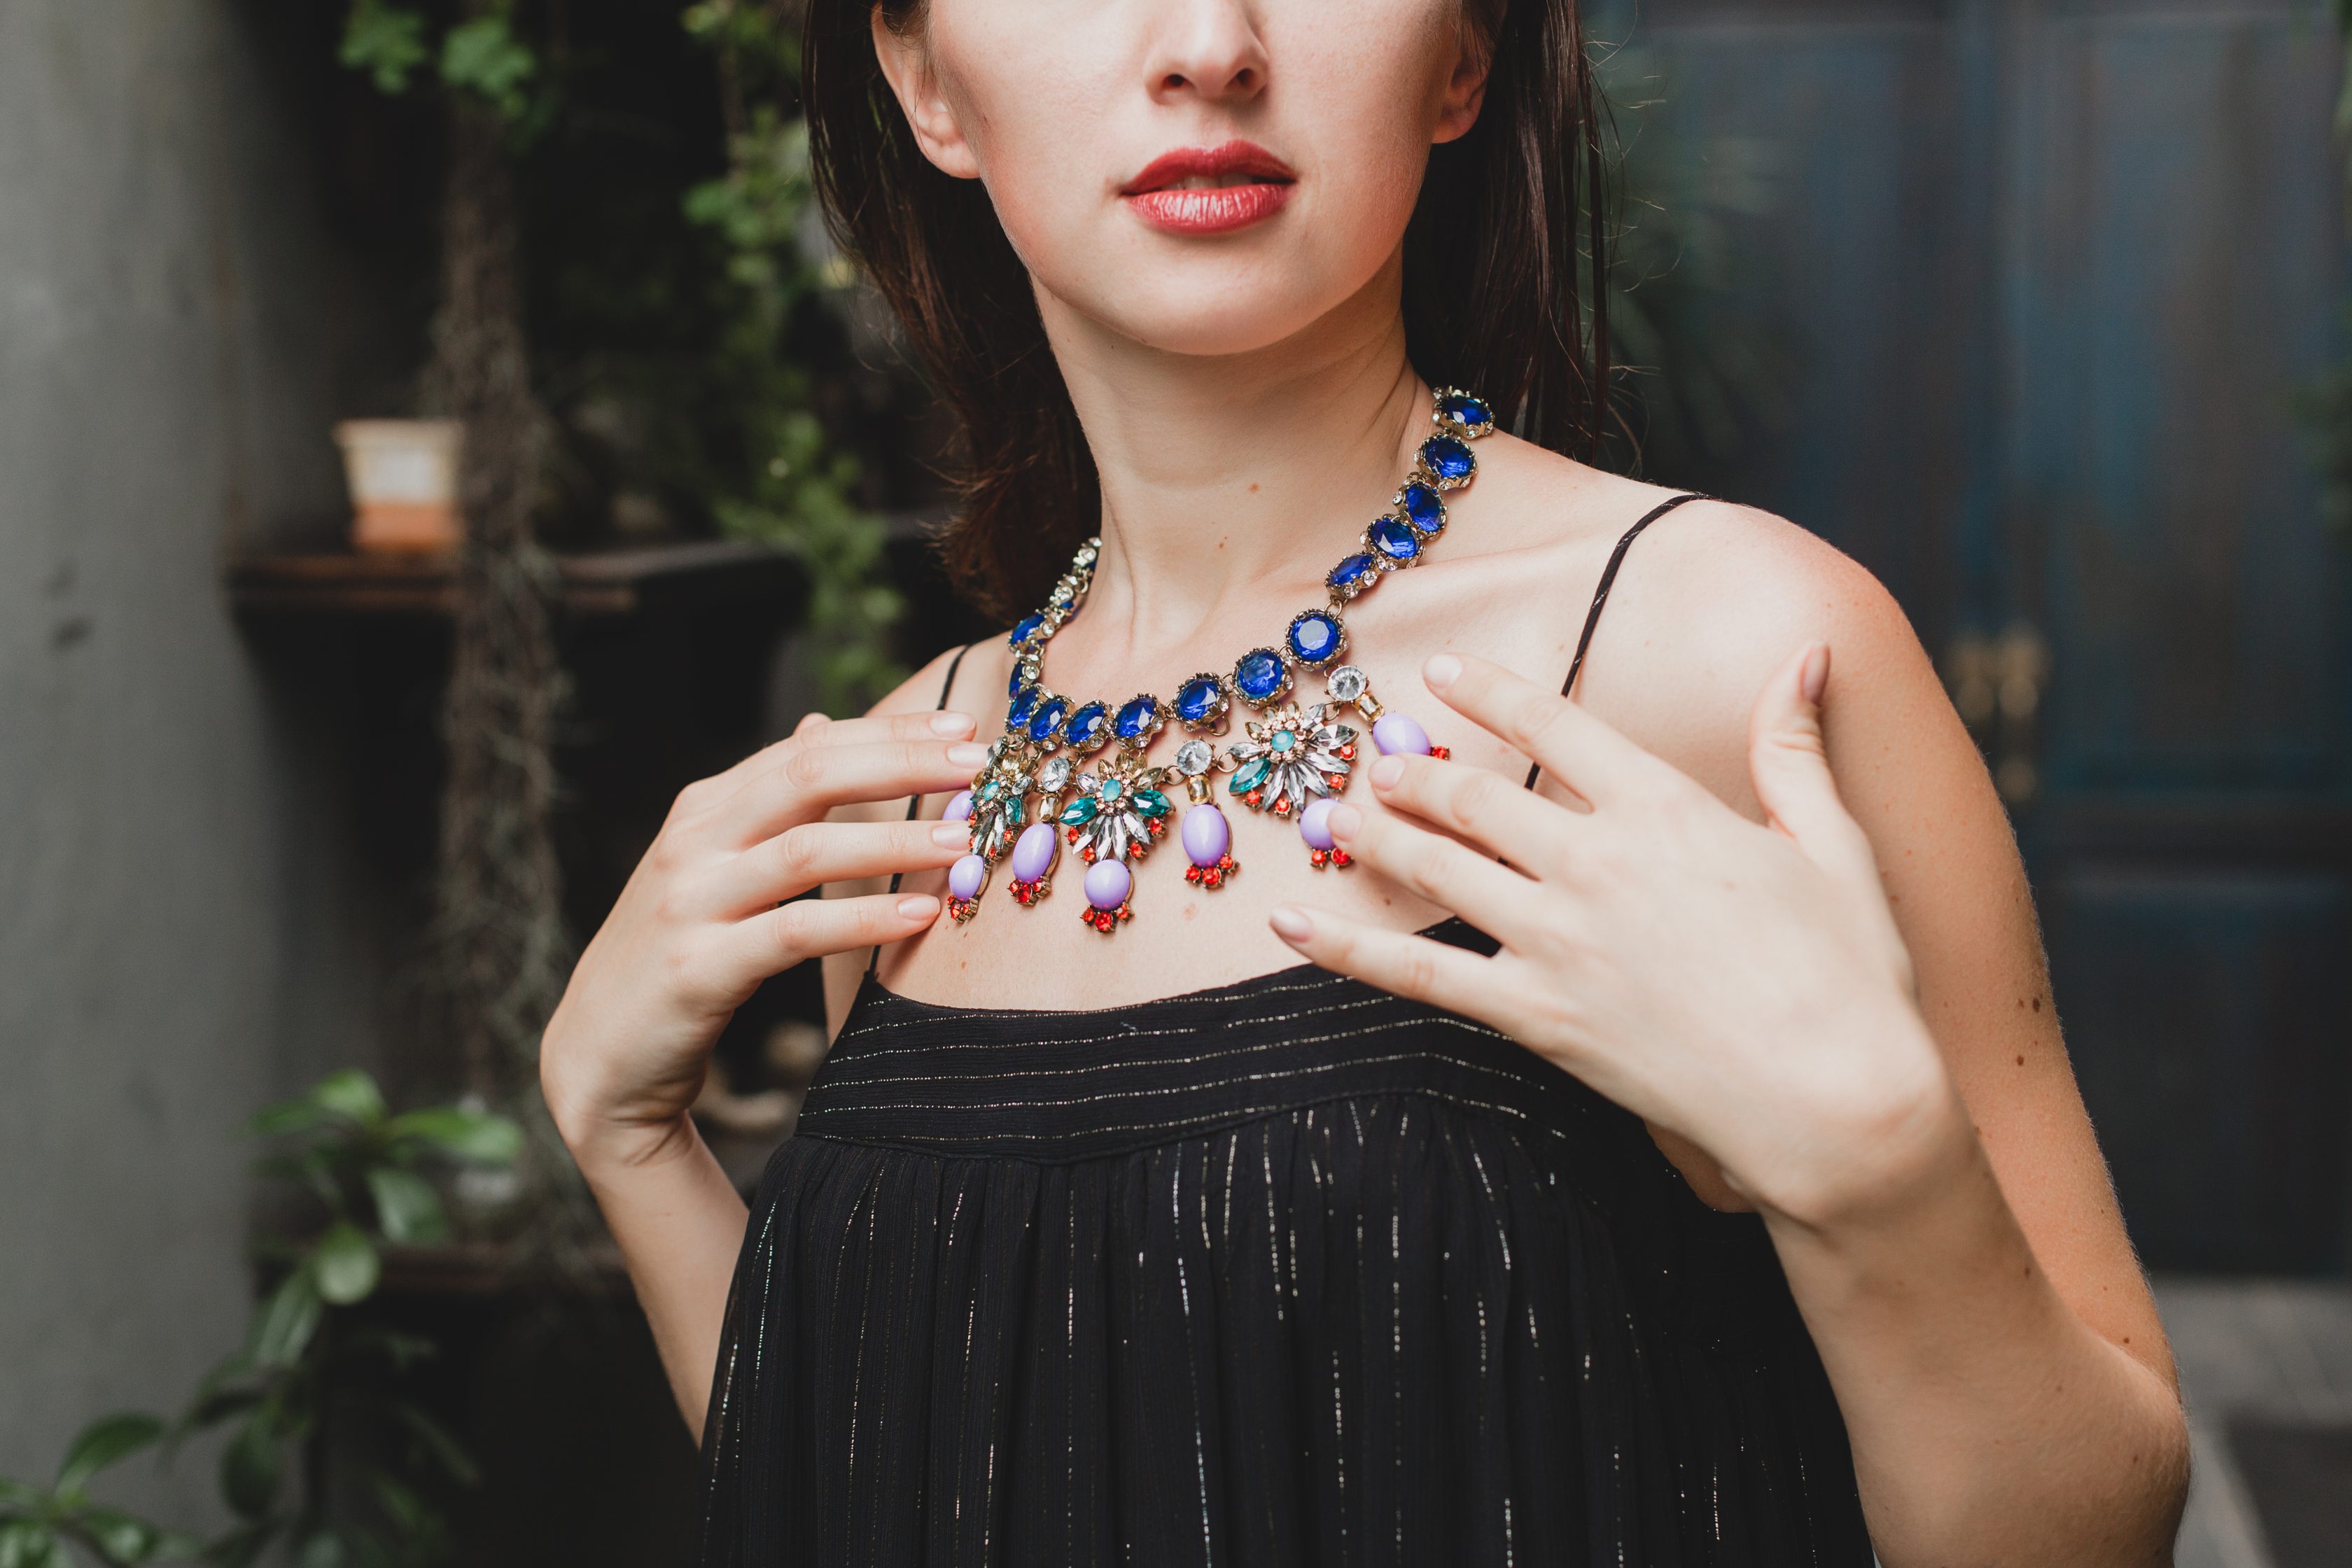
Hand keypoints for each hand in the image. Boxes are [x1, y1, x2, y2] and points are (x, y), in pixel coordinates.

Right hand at [541, 708, 983, 1170]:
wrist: (601, 1054)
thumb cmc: (682, 951)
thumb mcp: (717, 864)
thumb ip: (770, 800)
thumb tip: (821, 726)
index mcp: (705, 808)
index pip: (808, 749)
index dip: (888, 734)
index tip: (963, 731)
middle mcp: (693, 843)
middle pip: (807, 777)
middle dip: (900, 762)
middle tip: (978, 764)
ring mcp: (690, 903)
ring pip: (805, 851)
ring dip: (892, 839)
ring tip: (962, 839)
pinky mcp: (697, 969)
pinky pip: (793, 932)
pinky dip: (861, 919)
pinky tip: (919, 913)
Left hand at [1269, 647, 1962, 1226]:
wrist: (1839, 1101)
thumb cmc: (1850, 975)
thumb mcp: (1834, 845)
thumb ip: (1794, 747)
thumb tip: (1806, 654)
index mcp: (1666, 808)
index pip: (1557, 723)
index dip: (1489, 694)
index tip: (1438, 679)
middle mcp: (1596, 861)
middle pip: (1476, 795)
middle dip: (1416, 772)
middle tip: (1373, 758)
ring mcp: (1559, 939)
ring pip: (1437, 868)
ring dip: (1375, 835)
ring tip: (1331, 814)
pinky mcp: (1538, 1016)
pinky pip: (1420, 974)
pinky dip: (1347, 947)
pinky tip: (1291, 922)